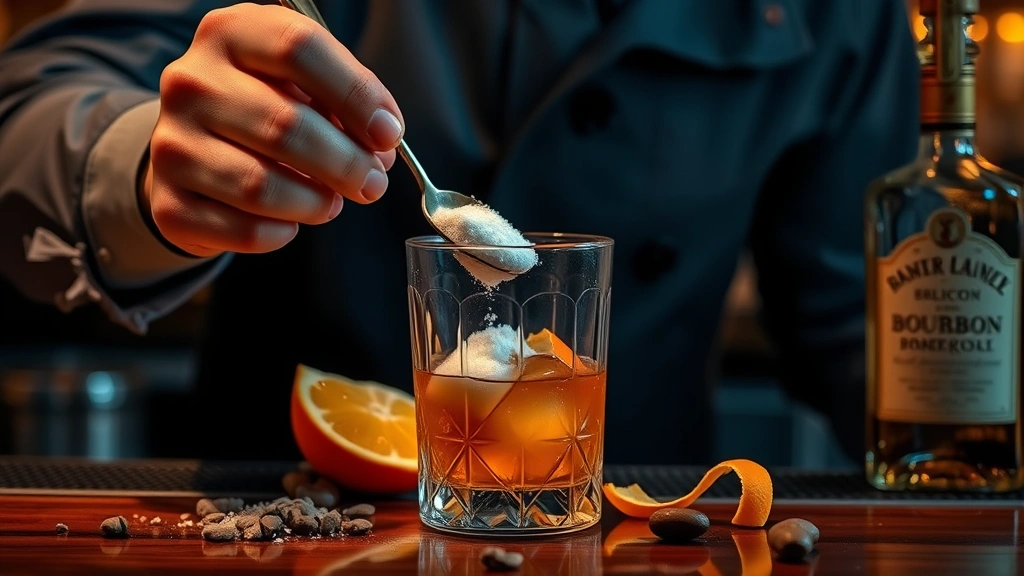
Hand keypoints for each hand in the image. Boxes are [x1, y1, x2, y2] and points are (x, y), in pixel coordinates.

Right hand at [142, 4, 402, 256]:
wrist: (195, 151)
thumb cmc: (265, 110)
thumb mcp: (302, 85)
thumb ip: (345, 105)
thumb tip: (381, 148)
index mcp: (230, 34)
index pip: (298, 48)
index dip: (355, 95)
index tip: (388, 134)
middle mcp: (191, 81)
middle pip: (284, 126)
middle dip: (346, 164)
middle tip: (373, 184)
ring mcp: (171, 142)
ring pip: (260, 186)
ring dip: (315, 203)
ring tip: (331, 203)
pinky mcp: (169, 202)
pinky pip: (242, 230)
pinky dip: (280, 233)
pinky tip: (290, 222)